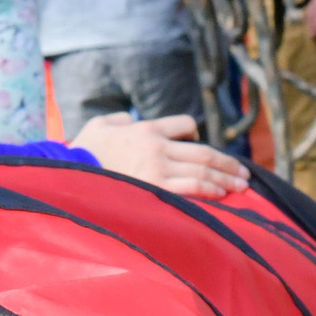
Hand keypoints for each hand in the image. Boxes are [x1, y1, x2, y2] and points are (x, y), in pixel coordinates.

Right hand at [76, 112, 248, 199]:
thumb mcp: (97, 126)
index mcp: (146, 128)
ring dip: (226, 178)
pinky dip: (211, 189)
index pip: (184, 125)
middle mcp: (157, 146)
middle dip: (227, 163)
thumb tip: (124, 120)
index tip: (203, 146)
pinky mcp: (156, 189)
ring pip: (203, 169)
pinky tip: (222, 195)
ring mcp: (158, 168)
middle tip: (244, 173)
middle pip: (203, 151)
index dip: (197, 134)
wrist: (72, 176)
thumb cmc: (82, 153)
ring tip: (242, 186)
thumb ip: (116, 120)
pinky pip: (193, 187)